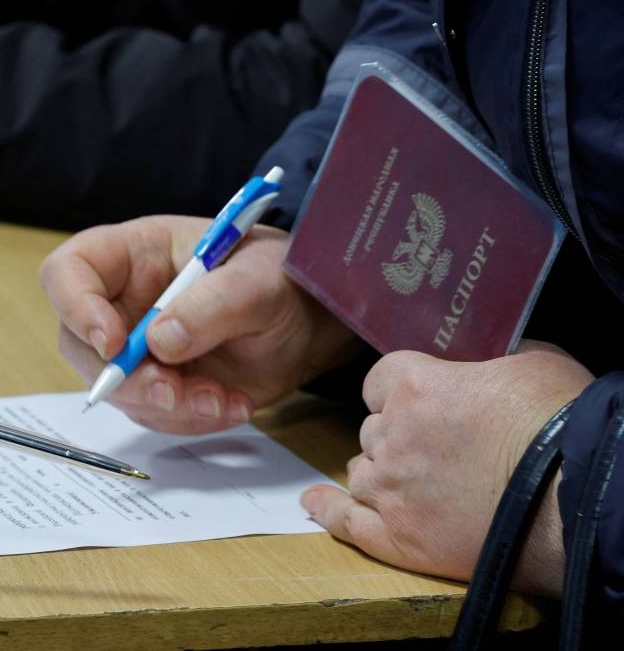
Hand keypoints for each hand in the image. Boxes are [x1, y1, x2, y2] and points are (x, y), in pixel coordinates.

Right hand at [40, 215, 358, 434]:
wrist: (311, 322)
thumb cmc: (282, 280)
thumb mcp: (259, 282)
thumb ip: (213, 306)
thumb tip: (159, 343)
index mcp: (135, 254)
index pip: (70, 271)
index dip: (76, 306)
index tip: (113, 344)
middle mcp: (125, 301)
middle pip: (80, 343)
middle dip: (126, 378)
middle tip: (173, 394)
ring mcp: (138, 347)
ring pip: (117, 389)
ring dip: (168, 405)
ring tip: (224, 398)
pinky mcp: (159, 384)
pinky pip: (154, 414)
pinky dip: (192, 419)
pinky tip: (232, 404)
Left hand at [302, 341, 594, 596]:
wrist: (578, 497)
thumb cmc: (561, 425)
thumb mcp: (532, 361)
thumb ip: (493, 356)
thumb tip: (489, 358)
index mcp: (414, 385)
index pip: (378, 380)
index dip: (397, 391)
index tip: (414, 399)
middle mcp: (392, 435)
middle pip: (372, 430)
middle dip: (396, 434)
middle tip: (432, 446)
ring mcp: (392, 489)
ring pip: (362, 472)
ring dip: (379, 471)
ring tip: (407, 479)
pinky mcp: (401, 538)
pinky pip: (349, 524)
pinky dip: (329, 511)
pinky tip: (316, 503)